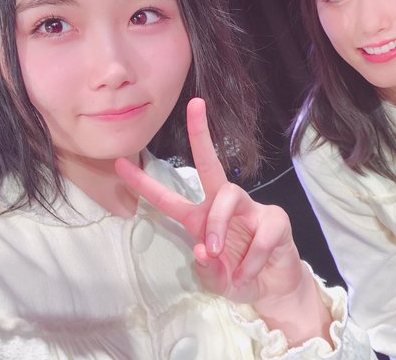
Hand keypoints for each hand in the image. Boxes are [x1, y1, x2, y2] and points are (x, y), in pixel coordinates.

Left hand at [115, 98, 305, 305]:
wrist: (275, 289)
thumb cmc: (240, 277)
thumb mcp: (216, 280)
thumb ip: (207, 269)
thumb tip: (204, 249)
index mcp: (200, 219)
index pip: (168, 198)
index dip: (143, 183)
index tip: (119, 163)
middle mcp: (224, 206)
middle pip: (210, 165)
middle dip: (200, 135)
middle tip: (195, 106)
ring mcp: (252, 209)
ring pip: (230, 196)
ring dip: (219, 224)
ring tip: (219, 252)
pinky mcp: (275, 220)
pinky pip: (260, 233)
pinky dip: (251, 260)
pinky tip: (249, 273)